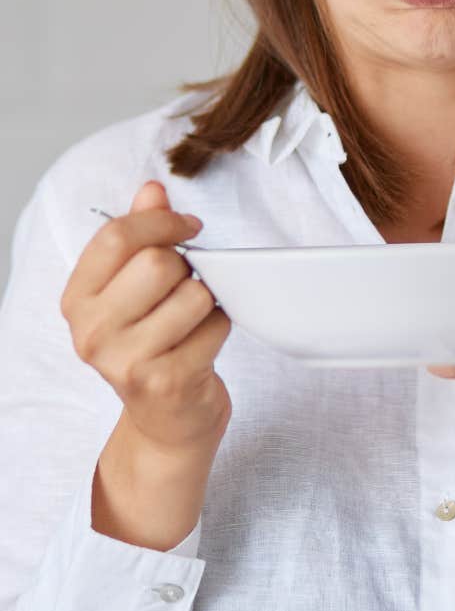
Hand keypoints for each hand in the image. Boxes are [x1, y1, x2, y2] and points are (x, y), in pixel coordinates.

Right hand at [61, 180, 232, 454]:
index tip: (187, 226)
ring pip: (194, 293)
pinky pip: (215, 325)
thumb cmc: (153, 343)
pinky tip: (204, 343)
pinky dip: (220, 327)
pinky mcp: (167, 381)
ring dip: (207, 300)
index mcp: (78, 300)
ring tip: (193, 319)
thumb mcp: (133, 288)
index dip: (162, 221)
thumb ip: (141, 234)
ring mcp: (127, 361)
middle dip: (187, 267)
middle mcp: (93, 332)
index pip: (117, 236)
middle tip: (186, 286)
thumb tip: (152, 189)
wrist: (166, 422)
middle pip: (159, 263)